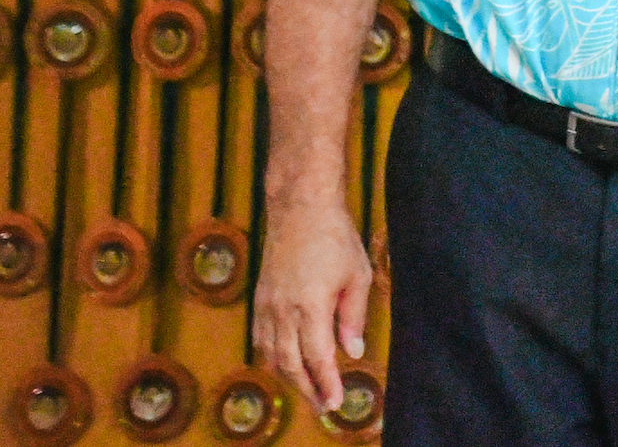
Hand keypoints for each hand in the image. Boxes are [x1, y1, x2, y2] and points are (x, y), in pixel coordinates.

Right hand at [251, 198, 372, 413]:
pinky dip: (272, 357)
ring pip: (272, 355)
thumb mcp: (358, 275)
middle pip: (291, 364)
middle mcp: (283, 311)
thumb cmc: (335, 238)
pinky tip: (285, 364)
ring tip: (309, 390)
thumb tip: (352, 351)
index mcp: (311, 306)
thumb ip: (353, 317)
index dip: (326, 384)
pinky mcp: (259, 300)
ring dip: (289, 377)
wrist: (299, 210)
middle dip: (308, 389)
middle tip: (323, 406)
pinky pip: (261, 339)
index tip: (335, 404)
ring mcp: (267, 306)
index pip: (318, 358)